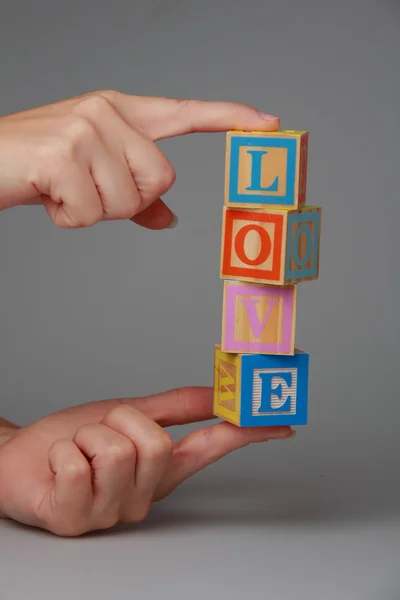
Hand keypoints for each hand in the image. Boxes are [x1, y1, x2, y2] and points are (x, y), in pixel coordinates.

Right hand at [0, 90, 278, 228]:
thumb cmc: (39, 168)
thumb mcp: (92, 175)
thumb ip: (136, 194)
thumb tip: (170, 219)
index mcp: (119, 112)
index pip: (184, 112)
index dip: (229, 117)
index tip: (268, 124)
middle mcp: (106, 112)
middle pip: (162, 179)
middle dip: (127, 201)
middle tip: (87, 190)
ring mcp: (85, 128)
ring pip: (129, 201)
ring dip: (95, 212)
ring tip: (63, 191)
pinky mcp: (64, 152)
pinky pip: (94, 213)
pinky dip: (70, 218)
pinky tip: (48, 196)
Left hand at [0, 387, 292, 535]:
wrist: (20, 458)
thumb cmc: (76, 439)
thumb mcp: (128, 414)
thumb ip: (175, 407)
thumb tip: (219, 394)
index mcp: (161, 469)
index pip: (212, 448)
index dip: (247, 434)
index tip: (281, 424)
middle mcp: (144, 496)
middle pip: (155, 444)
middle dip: (119, 423)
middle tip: (100, 431)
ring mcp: (111, 513)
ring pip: (115, 451)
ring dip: (87, 436)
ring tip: (77, 449)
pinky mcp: (74, 521)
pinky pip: (78, 466)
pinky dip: (61, 453)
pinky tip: (57, 467)